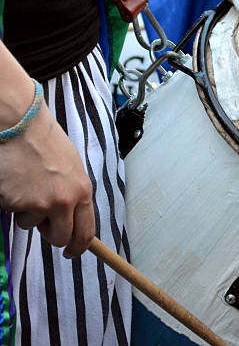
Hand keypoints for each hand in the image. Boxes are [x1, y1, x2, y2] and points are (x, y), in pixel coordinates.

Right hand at [0, 104, 94, 256]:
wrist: (20, 125)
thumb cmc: (44, 141)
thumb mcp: (71, 168)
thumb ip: (73, 193)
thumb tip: (71, 217)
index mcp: (83, 191)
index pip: (86, 232)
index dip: (78, 247)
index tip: (72, 252)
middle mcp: (65, 201)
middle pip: (60, 238)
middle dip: (50, 234)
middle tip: (43, 222)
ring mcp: (40, 204)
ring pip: (32, 226)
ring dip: (28, 212)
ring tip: (27, 184)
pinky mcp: (17, 203)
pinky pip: (14, 214)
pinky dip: (12, 203)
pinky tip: (15, 182)